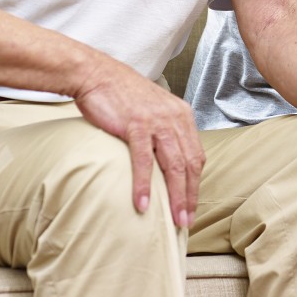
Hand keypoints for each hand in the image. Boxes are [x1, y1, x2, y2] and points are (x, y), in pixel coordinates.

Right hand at [72, 57, 204, 227]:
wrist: (99, 75)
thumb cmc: (123, 97)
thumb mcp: (153, 112)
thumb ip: (164, 133)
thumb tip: (167, 161)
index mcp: (183, 116)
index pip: (197, 156)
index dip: (195, 183)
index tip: (191, 206)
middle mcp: (175, 118)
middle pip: (190, 164)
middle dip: (190, 196)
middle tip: (186, 221)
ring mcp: (157, 121)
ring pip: (174, 164)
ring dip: (174, 195)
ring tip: (173, 219)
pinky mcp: (136, 124)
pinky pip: (144, 160)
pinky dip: (144, 184)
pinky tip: (142, 204)